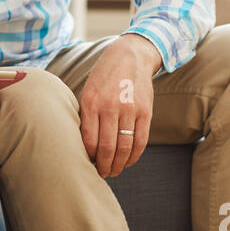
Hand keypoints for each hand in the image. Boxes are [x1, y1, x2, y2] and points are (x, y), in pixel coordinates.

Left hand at [77, 34, 161, 177]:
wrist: (129, 56)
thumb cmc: (104, 77)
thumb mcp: (88, 91)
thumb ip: (86, 116)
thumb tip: (84, 147)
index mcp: (91, 103)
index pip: (89, 140)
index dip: (89, 158)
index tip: (88, 165)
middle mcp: (110, 106)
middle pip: (107, 147)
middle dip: (104, 166)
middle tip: (102, 174)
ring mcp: (129, 109)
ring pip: (125, 147)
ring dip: (119, 164)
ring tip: (114, 171)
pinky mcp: (145, 111)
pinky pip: (141, 140)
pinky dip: (134, 156)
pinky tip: (128, 162)